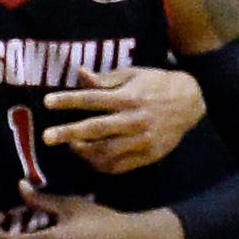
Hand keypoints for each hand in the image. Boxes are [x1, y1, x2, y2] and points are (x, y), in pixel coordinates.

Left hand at [43, 66, 203, 173]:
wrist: (191, 103)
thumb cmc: (155, 85)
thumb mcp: (132, 75)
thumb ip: (105, 79)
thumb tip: (79, 73)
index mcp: (128, 97)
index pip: (93, 99)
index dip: (69, 100)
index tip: (47, 102)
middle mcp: (135, 120)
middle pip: (97, 129)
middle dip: (69, 133)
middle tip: (47, 137)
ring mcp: (142, 140)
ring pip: (107, 152)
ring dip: (83, 151)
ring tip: (70, 146)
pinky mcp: (148, 155)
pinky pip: (119, 166)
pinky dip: (100, 165)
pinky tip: (89, 157)